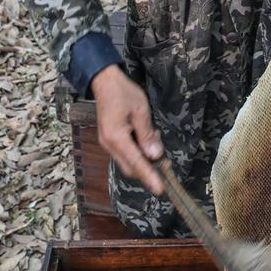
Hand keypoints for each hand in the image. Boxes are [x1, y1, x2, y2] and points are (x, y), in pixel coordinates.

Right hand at [90, 65, 164, 195]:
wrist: (104, 81)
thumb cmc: (123, 93)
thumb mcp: (141, 111)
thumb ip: (147, 135)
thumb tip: (155, 156)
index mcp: (116, 137)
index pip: (136, 163)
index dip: (149, 177)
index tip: (161, 189)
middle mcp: (109, 145)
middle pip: (130, 168)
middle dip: (148, 169)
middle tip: (166, 163)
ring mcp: (107, 143)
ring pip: (127, 162)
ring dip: (143, 160)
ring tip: (156, 142)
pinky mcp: (109, 140)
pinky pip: (124, 153)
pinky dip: (137, 152)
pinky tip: (146, 139)